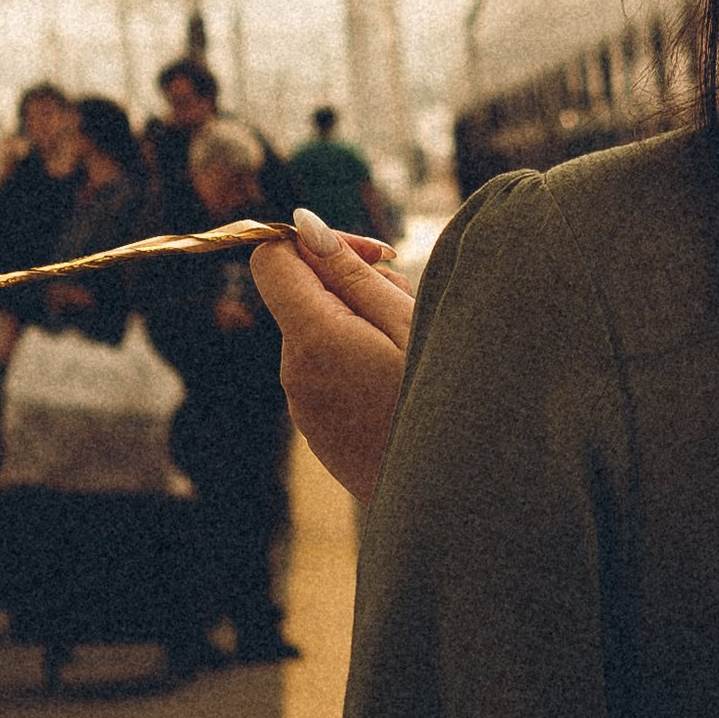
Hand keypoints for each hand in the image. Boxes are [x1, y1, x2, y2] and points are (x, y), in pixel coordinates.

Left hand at [251, 212, 414, 502]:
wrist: (448, 492)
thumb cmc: (440, 398)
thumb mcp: (408, 323)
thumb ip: (351, 272)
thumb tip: (303, 225)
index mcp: (313, 337)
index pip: (270, 259)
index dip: (313, 242)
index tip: (369, 255)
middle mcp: (294, 370)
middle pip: (301, 295)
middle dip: (350, 284)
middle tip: (409, 302)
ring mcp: (302, 404)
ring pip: (317, 332)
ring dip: (358, 323)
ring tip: (412, 346)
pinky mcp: (317, 428)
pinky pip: (325, 371)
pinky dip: (356, 360)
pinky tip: (399, 380)